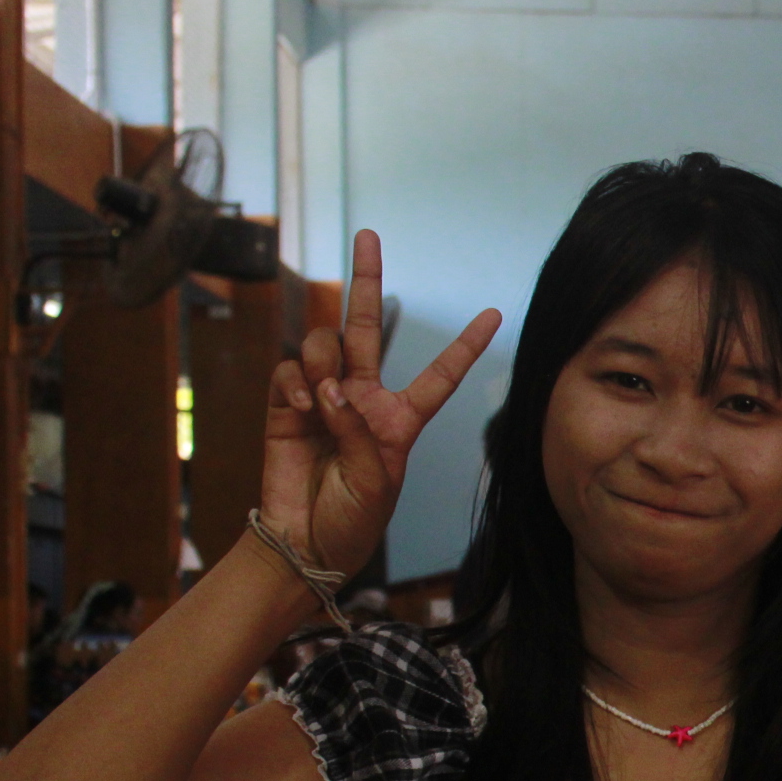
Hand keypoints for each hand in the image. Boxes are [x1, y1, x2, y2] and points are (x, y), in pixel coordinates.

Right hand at [261, 230, 500, 575]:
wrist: (305, 545)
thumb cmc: (352, 522)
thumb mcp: (375, 482)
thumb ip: (358, 431)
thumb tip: (331, 388)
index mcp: (401, 419)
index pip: (440, 375)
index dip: (465, 345)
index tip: (495, 313)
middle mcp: (364, 398)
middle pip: (369, 326)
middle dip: (367, 279)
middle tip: (369, 235)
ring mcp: (324, 397)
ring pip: (325, 343)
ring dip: (324, 357)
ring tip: (323, 397)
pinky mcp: (286, 405)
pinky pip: (289, 371)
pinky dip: (294, 383)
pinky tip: (301, 409)